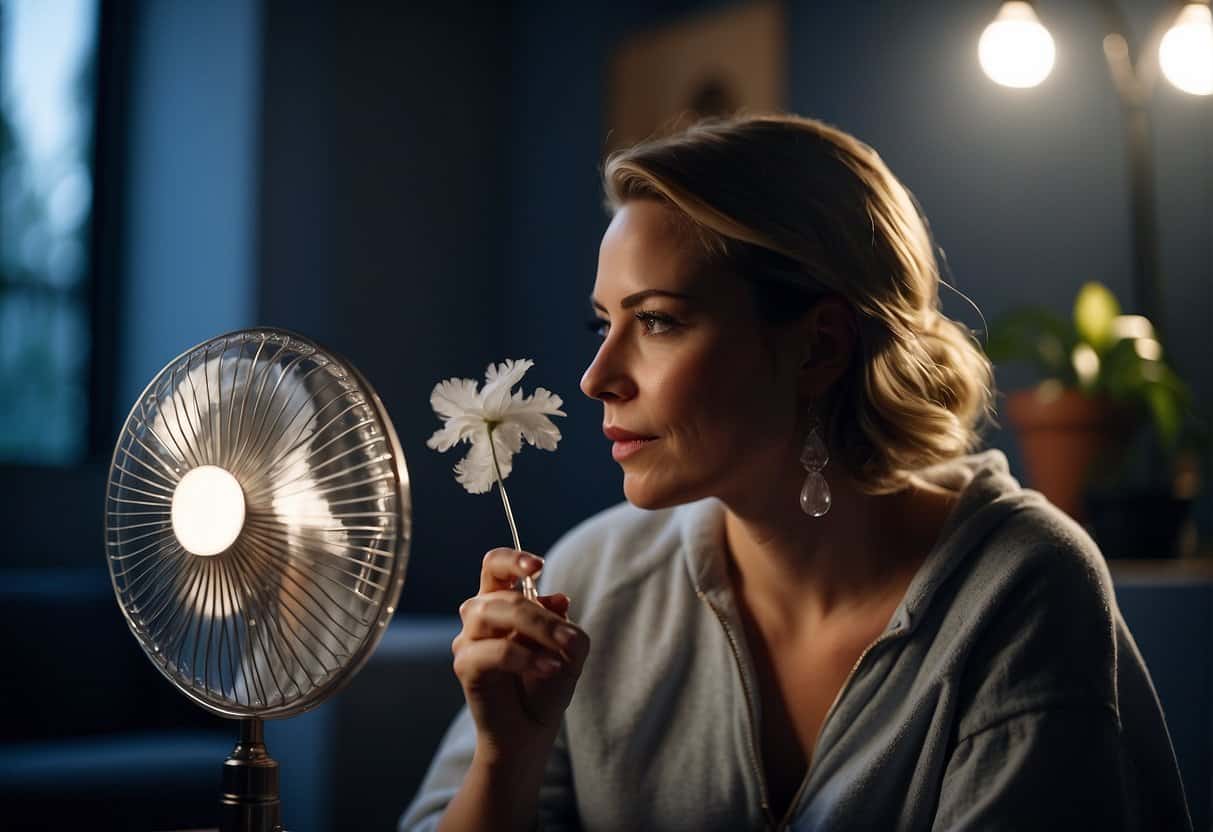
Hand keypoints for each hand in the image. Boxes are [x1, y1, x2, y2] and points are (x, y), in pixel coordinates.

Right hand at [451, 548, 590, 762]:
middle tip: (570, 638)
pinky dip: (523, 657)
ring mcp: (468, 640)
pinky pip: (491, 651)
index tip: (538, 566)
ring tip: (563, 651)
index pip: (495, 565)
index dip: (513, 559)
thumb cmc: (546, 684)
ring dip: (535, 629)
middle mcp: (480, 616)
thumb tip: (557, 599)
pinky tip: (549, 668)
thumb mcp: (568, 649)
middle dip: (542, 614)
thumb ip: (564, 622)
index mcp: (502, 602)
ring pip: (493, 614)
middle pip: (503, 595)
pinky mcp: (465, 666)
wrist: (530, 731)